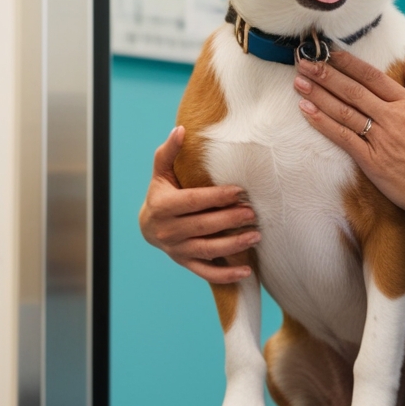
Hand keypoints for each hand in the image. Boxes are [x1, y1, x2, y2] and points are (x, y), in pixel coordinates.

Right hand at [138, 126, 259, 283]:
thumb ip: (169, 152)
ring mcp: (177, 250)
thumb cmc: (161, 192)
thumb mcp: (161, 172)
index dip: (217, 197)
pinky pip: (206, 273)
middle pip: (203, 226)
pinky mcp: (185, 263)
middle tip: (253, 213)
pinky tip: (247, 273)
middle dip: (230, 220)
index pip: (193, 201)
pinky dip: (226, 276)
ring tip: (256, 237)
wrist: (148, 226)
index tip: (239, 191)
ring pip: (207, 250)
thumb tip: (180, 129)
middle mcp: (168, 231)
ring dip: (233, 246)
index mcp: (163, 206)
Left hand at [293, 52, 404, 223]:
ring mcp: (382, 139)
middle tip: (304, 61)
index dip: (348, 62)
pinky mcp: (372, 161)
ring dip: (319, 94)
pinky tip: (307, 111)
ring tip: (299, 82)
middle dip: (326, 73)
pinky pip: (343, 138)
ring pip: (344, 111)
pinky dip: (323, 123)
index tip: (329, 51)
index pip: (373, 76)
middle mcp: (393, 117)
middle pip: (353, 90)